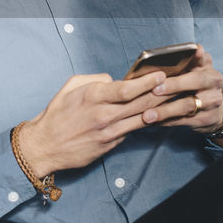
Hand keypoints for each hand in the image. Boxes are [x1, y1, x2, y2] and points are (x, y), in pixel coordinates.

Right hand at [18, 71, 167, 177]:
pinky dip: (146, 124)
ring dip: (160, 110)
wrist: (45, 146)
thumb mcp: (71, 86)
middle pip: (141, 104)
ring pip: (141, 119)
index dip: (148, 82)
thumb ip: (95, 80)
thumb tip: (114, 80)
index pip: (127, 88)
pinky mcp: (110, 145)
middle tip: (178, 86)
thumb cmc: (56, 114)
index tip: (161, 75)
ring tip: (176, 101)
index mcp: (93, 96)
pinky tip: (158, 118)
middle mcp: (103, 115)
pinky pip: (132, 131)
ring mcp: (108, 132)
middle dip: (162, 94)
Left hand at [144, 46, 222, 135]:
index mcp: (207, 67)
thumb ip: (180, 65)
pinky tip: (153, 122)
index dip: (198, 54)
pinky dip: (166, 121)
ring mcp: (212, 101)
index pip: (203, 58)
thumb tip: (156, 64)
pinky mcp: (206, 118)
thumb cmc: (194, 87)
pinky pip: (183, 120)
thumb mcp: (192, 72)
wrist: (214, 111)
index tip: (194, 50)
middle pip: (196, 80)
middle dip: (174, 84)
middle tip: (155, 89)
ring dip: (165, 110)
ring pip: (187, 105)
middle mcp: (213, 82)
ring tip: (147, 115)